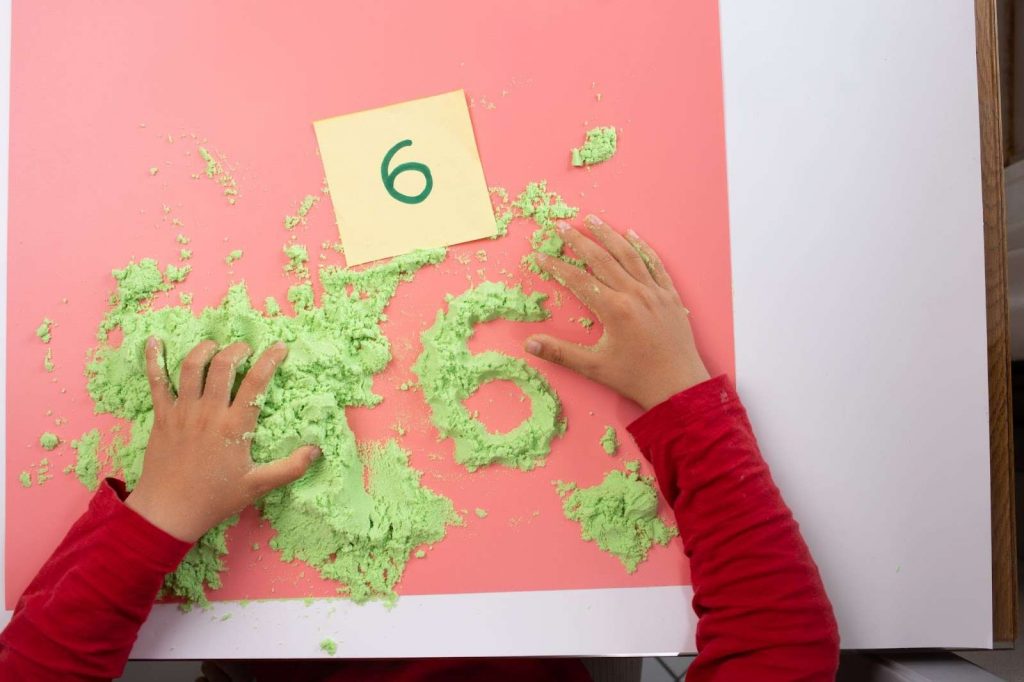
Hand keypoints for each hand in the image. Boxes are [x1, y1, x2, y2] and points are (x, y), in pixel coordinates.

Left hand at [126, 339, 319, 542]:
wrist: (168, 511)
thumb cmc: (215, 498)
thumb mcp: (257, 486)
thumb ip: (290, 468)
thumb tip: (316, 450)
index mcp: (234, 427)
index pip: (256, 383)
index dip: (270, 360)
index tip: (279, 347)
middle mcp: (209, 412)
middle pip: (223, 365)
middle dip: (237, 350)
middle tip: (245, 349)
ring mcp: (183, 412)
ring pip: (192, 366)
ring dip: (205, 349)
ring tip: (215, 347)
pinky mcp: (162, 416)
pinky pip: (156, 381)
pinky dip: (153, 358)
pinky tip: (155, 341)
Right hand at [524, 214, 709, 410]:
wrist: (679, 386)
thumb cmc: (636, 378)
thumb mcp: (594, 367)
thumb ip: (560, 353)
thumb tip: (529, 343)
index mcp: (615, 310)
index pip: (578, 280)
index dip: (557, 266)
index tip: (540, 255)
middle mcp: (635, 294)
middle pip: (601, 259)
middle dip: (578, 240)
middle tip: (561, 225)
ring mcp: (655, 292)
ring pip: (628, 255)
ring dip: (608, 235)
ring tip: (592, 219)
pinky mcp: (670, 296)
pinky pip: (655, 265)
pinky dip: (642, 248)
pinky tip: (632, 235)